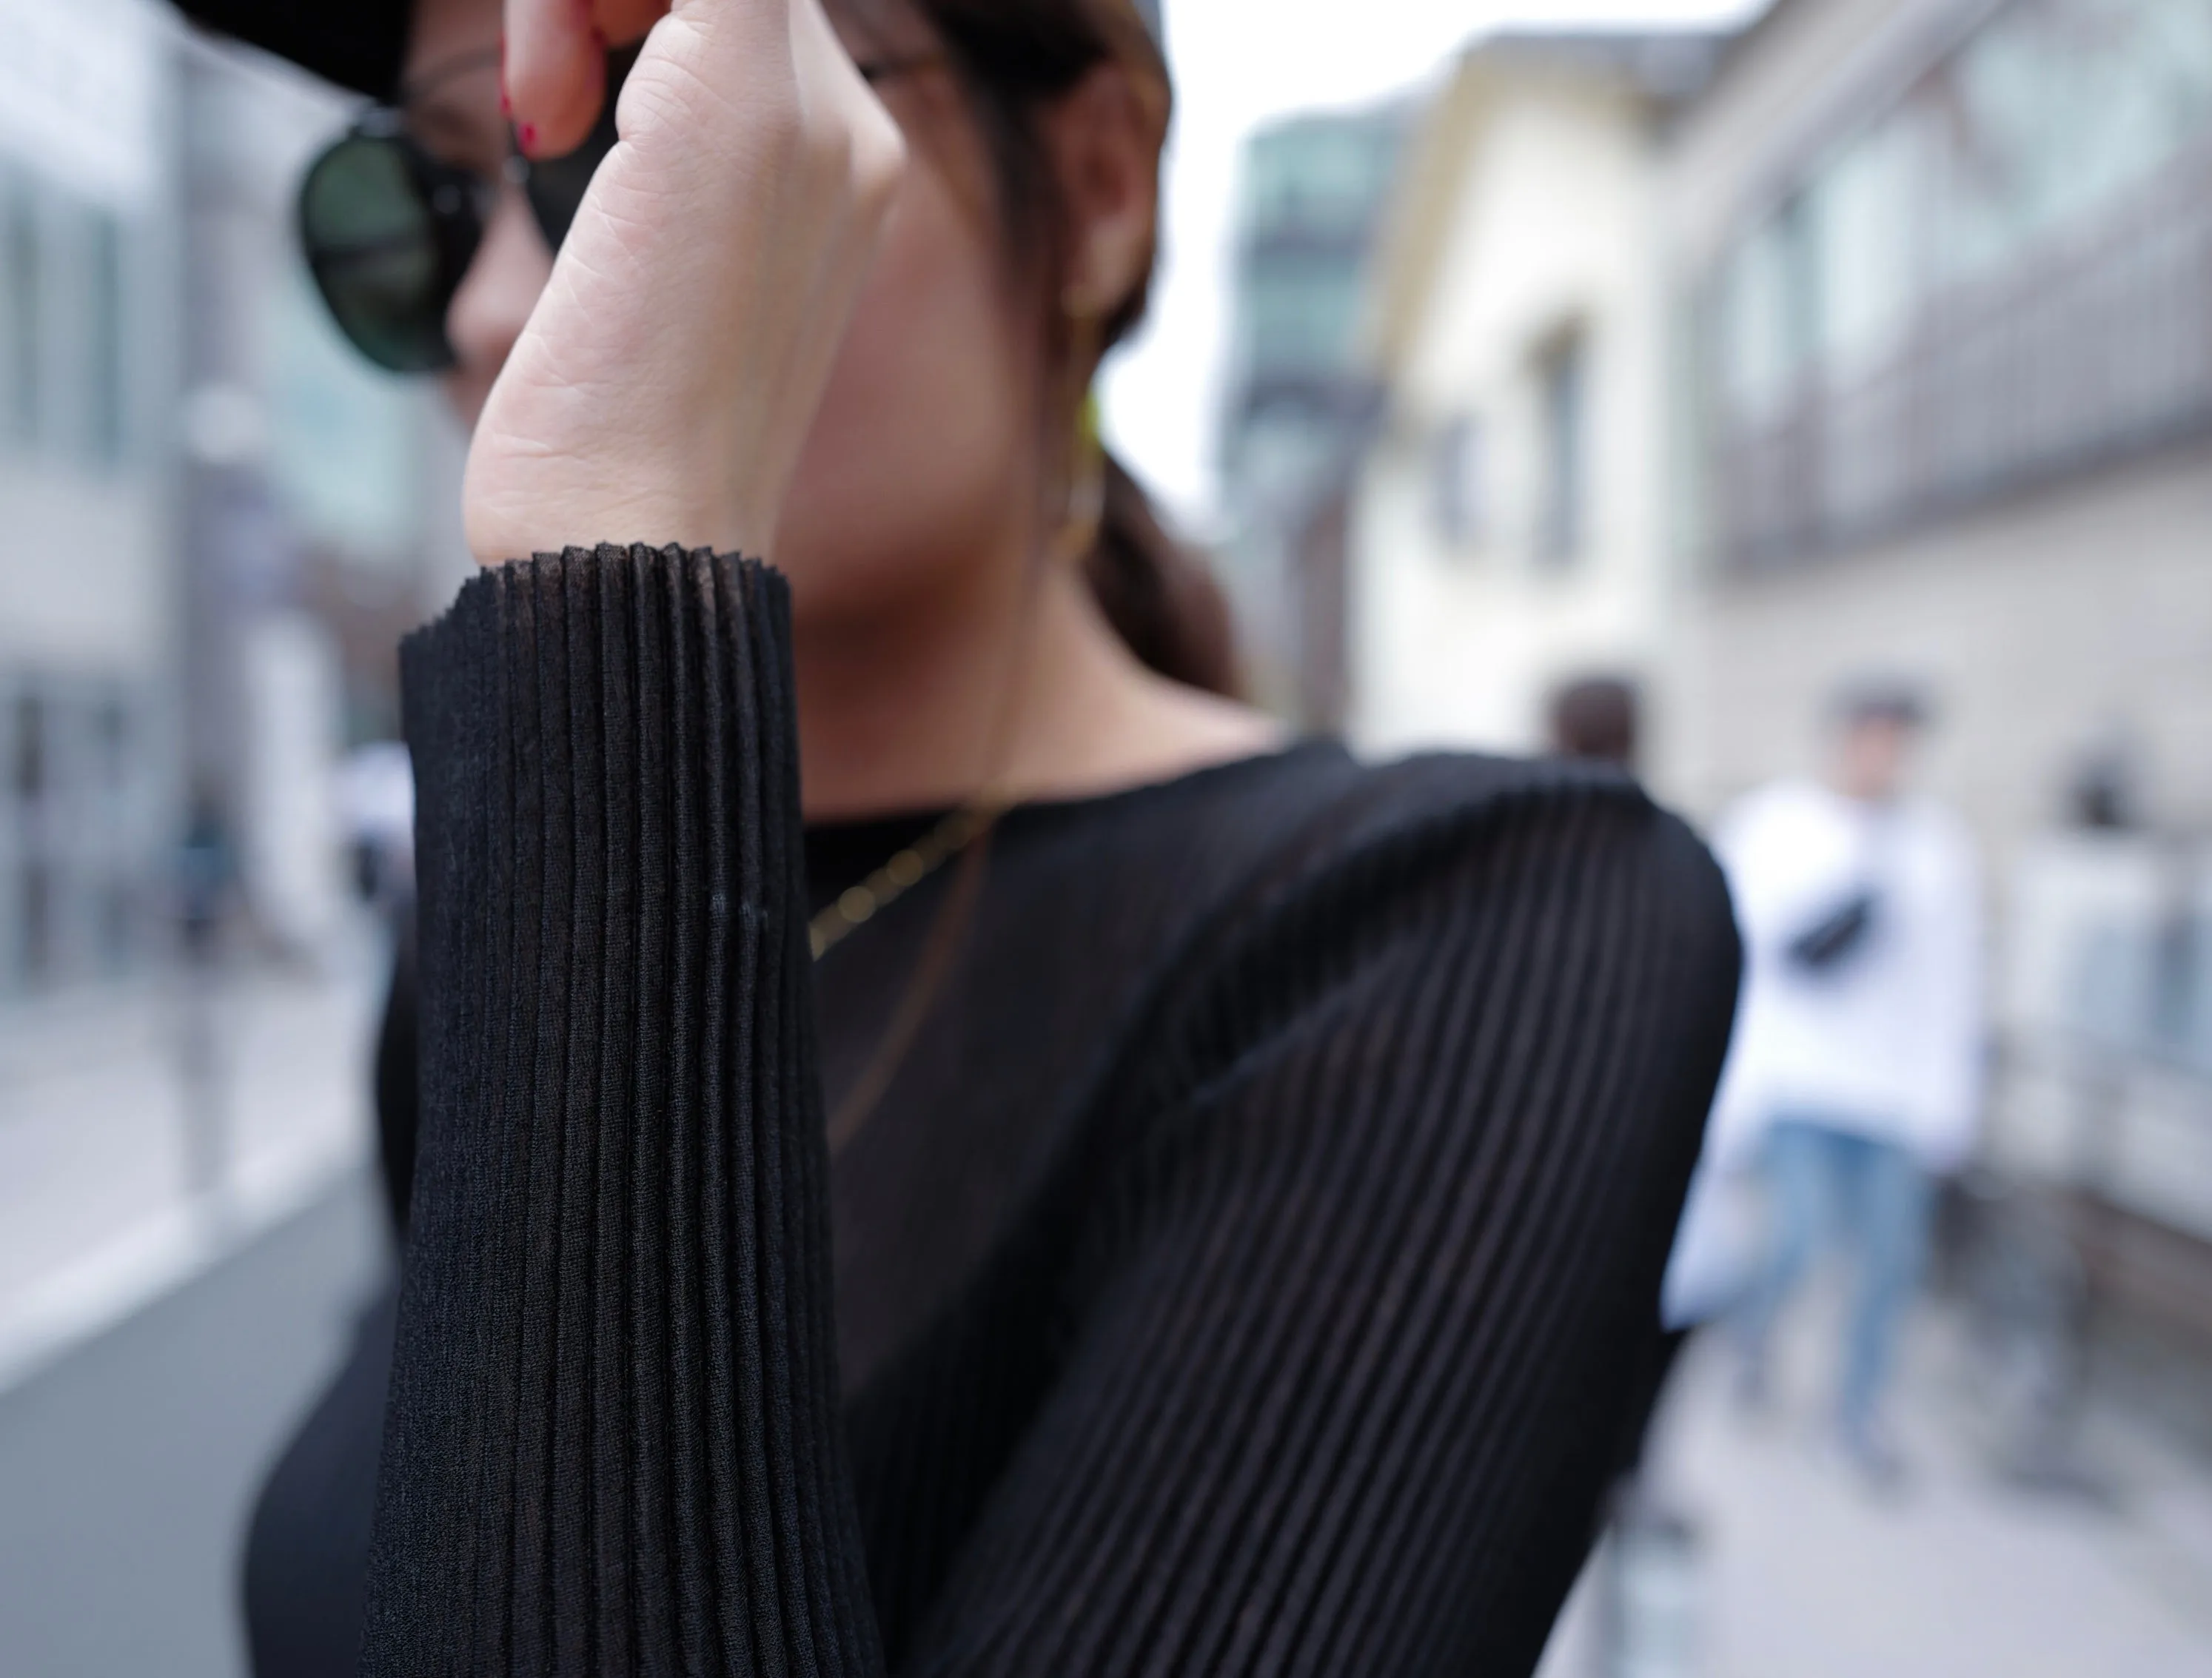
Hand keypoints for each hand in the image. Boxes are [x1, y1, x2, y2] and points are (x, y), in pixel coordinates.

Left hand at [465, 0, 905, 563]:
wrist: (631, 544)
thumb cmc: (611, 453)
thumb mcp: (649, 288)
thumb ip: (654, 184)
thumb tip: (578, 109)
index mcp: (847, 175)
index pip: (740, 4)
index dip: (632, 10)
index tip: (549, 109)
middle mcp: (851, 133)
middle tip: (537, 102)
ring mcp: (814, 115)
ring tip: (538, 106)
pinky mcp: (738, 96)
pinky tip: (541, 96)